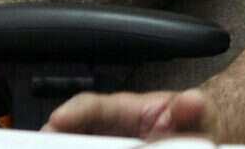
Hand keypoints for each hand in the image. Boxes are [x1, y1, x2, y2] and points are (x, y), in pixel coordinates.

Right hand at [44, 88, 205, 136]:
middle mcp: (108, 127)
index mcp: (127, 109)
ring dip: (62, 145)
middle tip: (43, 145)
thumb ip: (193, 109)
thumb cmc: (196, 121)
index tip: (55, 122)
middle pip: (70, 130)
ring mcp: (104, 142)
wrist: (200, 134)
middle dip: (54, 139)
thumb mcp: (200, 114)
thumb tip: (190, 101)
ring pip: (75, 143)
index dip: (73, 113)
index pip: (92, 106)